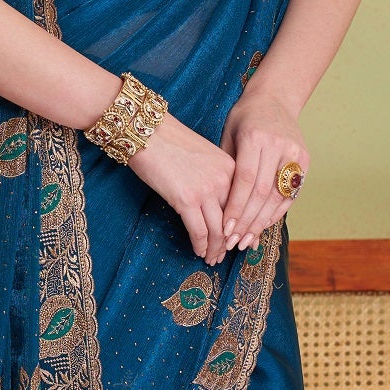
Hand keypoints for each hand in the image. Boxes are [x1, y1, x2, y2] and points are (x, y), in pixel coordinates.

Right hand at [126, 110, 236, 263]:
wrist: (147, 130)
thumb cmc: (170, 142)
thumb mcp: (203, 156)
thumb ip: (214, 177)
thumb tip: (215, 203)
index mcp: (231, 168)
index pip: (242, 204)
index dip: (242, 226)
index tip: (240, 239)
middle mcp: (224, 180)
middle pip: (233, 220)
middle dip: (229, 242)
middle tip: (225, 254)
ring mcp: (206, 190)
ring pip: (218, 230)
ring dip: (215, 249)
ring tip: (211, 259)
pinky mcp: (186, 200)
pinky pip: (199, 231)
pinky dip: (200, 245)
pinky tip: (198, 252)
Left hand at [219, 87, 307, 250]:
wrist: (274, 99)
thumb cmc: (243, 119)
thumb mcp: (229, 136)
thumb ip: (227, 169)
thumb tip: (218, 208)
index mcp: (256, 138)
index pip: (246, 181)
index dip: (236, 208)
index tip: (225, 230)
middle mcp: (279, 146)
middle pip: (262, 192)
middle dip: (247, 221)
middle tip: (233, 242)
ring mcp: (295, 154)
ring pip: (278, 196)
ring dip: (261, 222)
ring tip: (246, 241)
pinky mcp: (305, 161)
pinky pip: (290, 194)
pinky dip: (276, 212)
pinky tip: (262, 226)